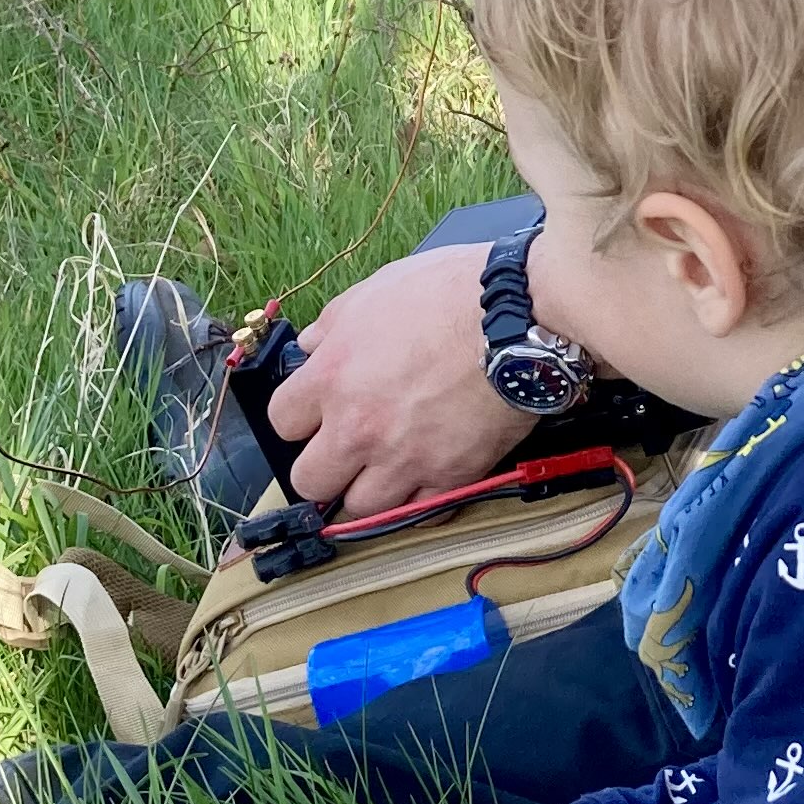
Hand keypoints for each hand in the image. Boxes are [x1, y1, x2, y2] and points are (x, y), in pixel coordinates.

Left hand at [268, 243, 527, 516]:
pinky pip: (421, 512)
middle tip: (347, 450)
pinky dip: (421, 500)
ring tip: (388, 468)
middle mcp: (358, 428)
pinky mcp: (452, 476)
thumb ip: (333, 325)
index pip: (282, 422)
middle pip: (310, 481)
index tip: (318, 412)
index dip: (301, 416)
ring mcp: (404, 458)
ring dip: (369, 489)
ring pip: (360, 508)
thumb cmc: (451, 292)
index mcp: (332, 378)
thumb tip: (312, 346)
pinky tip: (428, 477)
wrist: (521, 315)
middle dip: (325, 466)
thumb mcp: (376, 291)